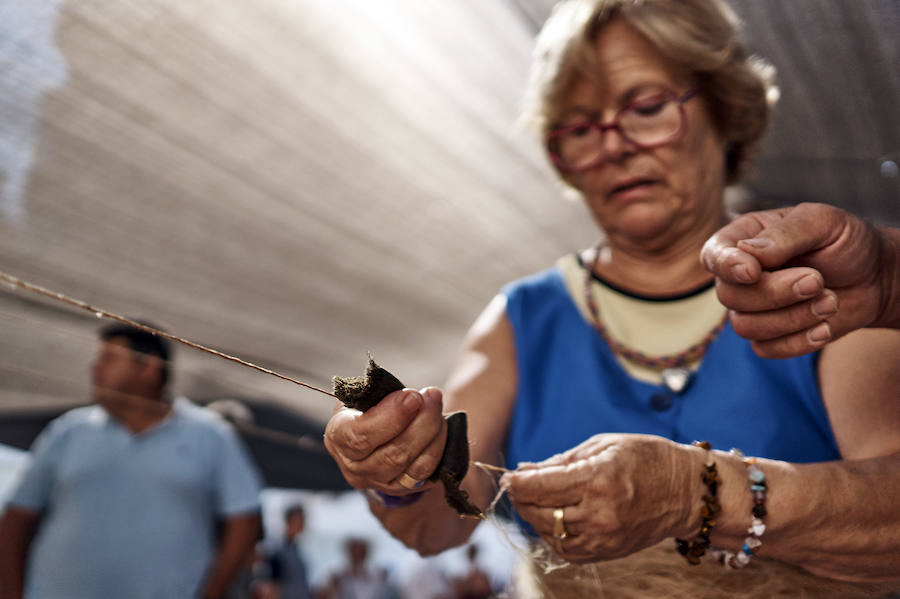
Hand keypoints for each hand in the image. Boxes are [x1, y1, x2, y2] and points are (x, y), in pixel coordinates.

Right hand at [324, 387, 447, 495]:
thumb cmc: (365, 409)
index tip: (413, 396)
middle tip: (432, 396)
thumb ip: (380, 396)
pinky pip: (428, 473)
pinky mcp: (402, 489)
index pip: (361, 436)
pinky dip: (439, 447)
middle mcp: (355, 468)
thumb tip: (410, 397)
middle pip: (393, 454)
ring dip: (433, 434)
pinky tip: (440, 427)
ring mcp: (379, 483)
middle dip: (421, 422)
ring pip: (415, 467)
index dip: (392, 416)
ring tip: (436, 408)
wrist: (371, 435)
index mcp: (338, 437)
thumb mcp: (361, 396)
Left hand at [499, 434, 698, 563]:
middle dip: (521, 499)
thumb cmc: (647, 459)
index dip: (517, 483)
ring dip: (534, 517)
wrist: (687, 493)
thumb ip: (562, 460)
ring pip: (548, 533)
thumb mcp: (605, 445)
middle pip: (539, 512)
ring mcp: (604, 537)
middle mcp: (599, 512)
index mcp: (598, 479)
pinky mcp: (608, 552)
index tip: (508, 477)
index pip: (541, 487)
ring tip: (536, 500)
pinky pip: (566, 549)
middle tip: (518, 486)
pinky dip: (552, 535)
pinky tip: (554, 518)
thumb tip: (525, 471)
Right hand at [701, 202, 892, 357]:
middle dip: (776, 293)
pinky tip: (825, 327)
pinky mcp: (768, 336)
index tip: (753, 272)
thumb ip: (787, 233)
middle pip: (729, 296)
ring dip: (793, 318)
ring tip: (830, 300)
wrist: (872, 277)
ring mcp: (751, 308)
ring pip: (745, 326)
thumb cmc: (844, 242)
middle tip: (818, 280)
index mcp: (743, 239)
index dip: (726, 266)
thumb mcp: (823, 222)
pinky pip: (766, 349)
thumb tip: (750, 252)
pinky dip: (798, 341)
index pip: (714, 255)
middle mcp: (740, 276)